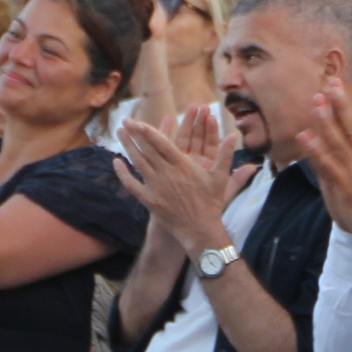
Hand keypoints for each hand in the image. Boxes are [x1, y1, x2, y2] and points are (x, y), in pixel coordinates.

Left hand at [117, 110, 235, 246]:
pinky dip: (122, 173)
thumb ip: (225, 155)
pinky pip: (132, 184)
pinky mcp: (149, 200)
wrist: (200, 230)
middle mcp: (167, 174)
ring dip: (127, 146)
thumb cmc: (211, 203)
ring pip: (138, 162)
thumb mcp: (220, 178)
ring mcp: (156, 187)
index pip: (162, 143)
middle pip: (146, 149)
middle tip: (124, 121)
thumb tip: (235, 135)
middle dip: (134, 133)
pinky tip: (116, 162)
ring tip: (119, 133)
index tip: (138, 121)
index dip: (148, 131)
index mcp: (182, 165)